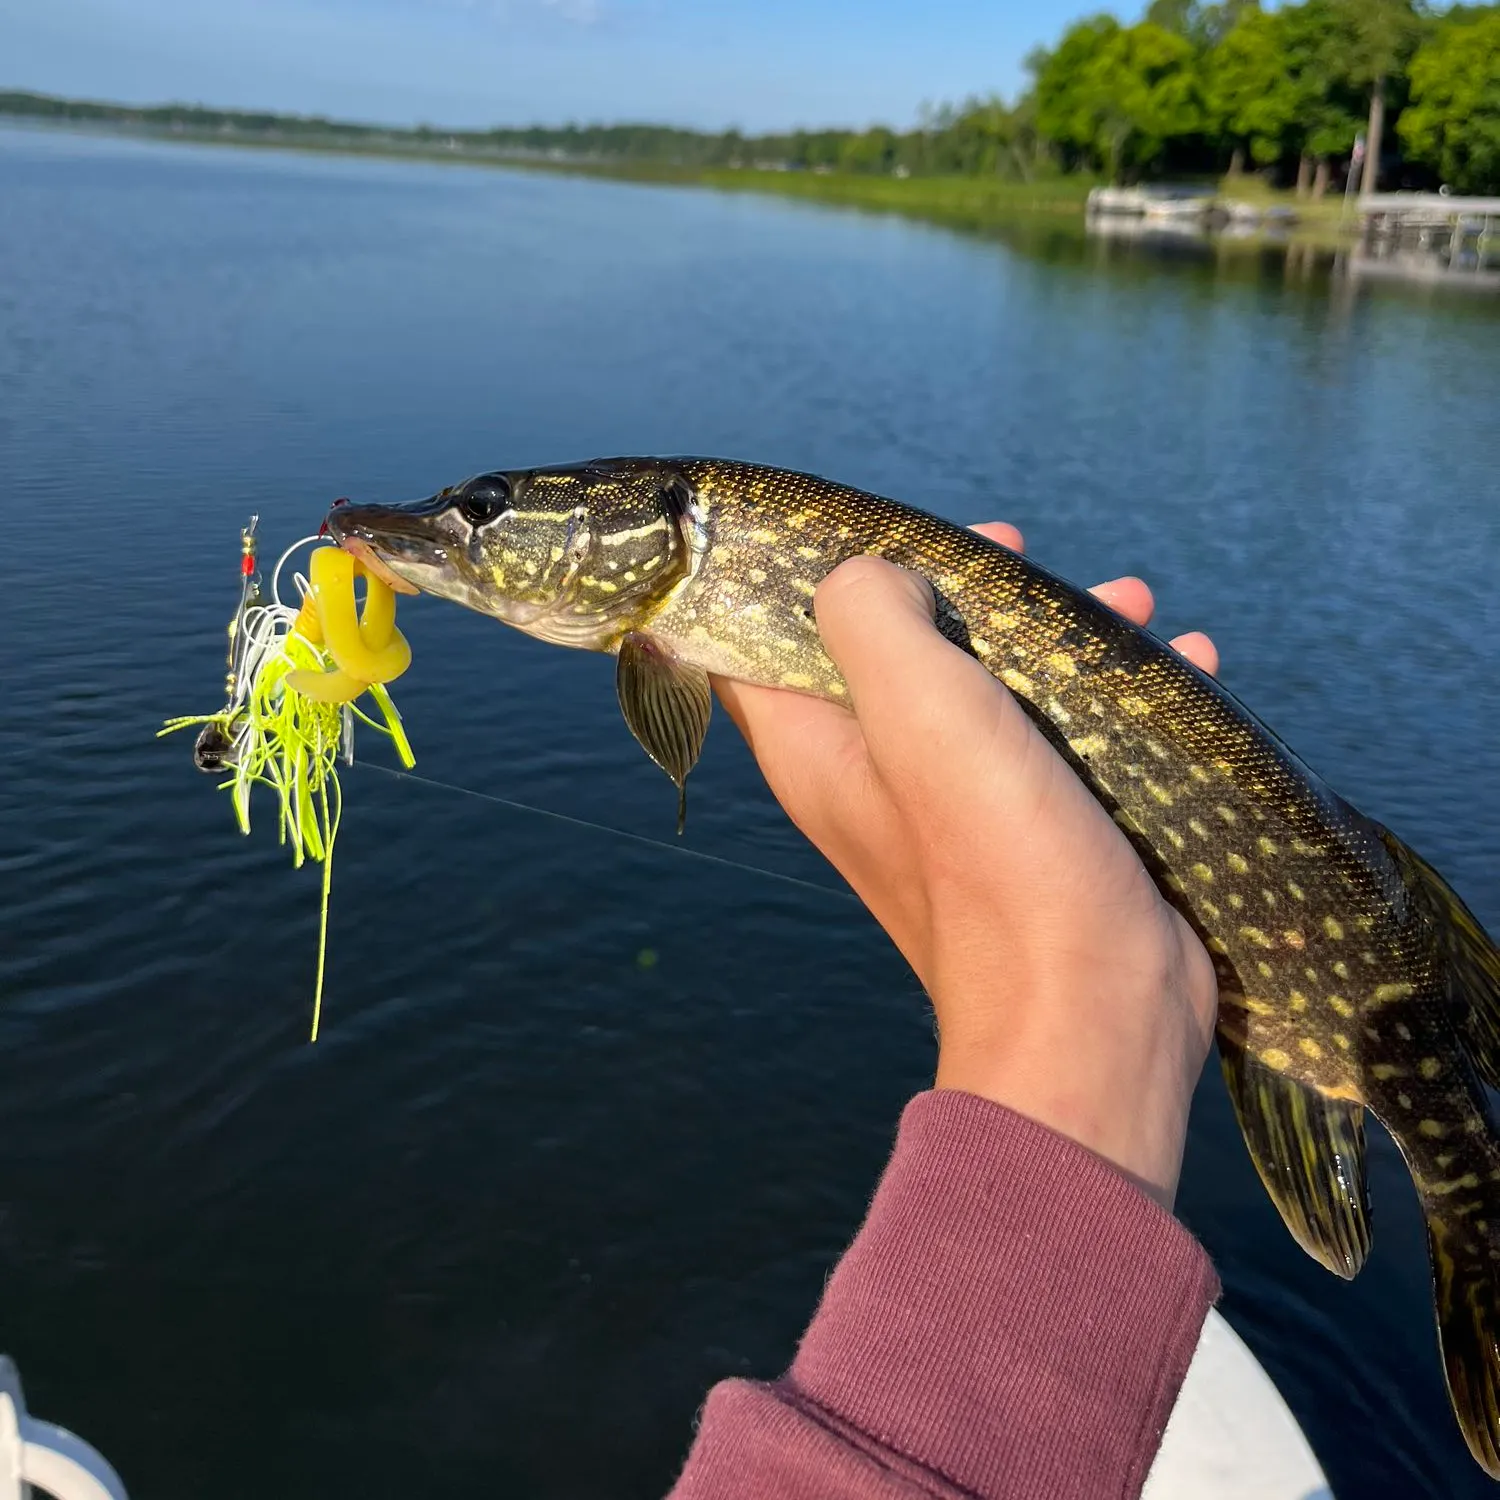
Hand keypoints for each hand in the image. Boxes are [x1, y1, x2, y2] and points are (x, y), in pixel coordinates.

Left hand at [714, 524, 1219, 1209]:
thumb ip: (873, 618)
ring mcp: (959, 810)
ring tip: (1130, 601)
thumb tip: (869, 575)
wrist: (1097, 1016)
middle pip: (889, 650)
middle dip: (953, 588)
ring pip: (989, 687)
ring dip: (1052, 634)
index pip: (755, 647)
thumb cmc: (1000, 865)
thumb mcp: (921, 711)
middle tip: (1010, 546)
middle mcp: (875, 777)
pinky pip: (1062, 739)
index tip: (855, 530)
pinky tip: (1185, 662)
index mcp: (819, 749)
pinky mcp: (1037, 832)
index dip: (790, 577)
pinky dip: (1111, 696)